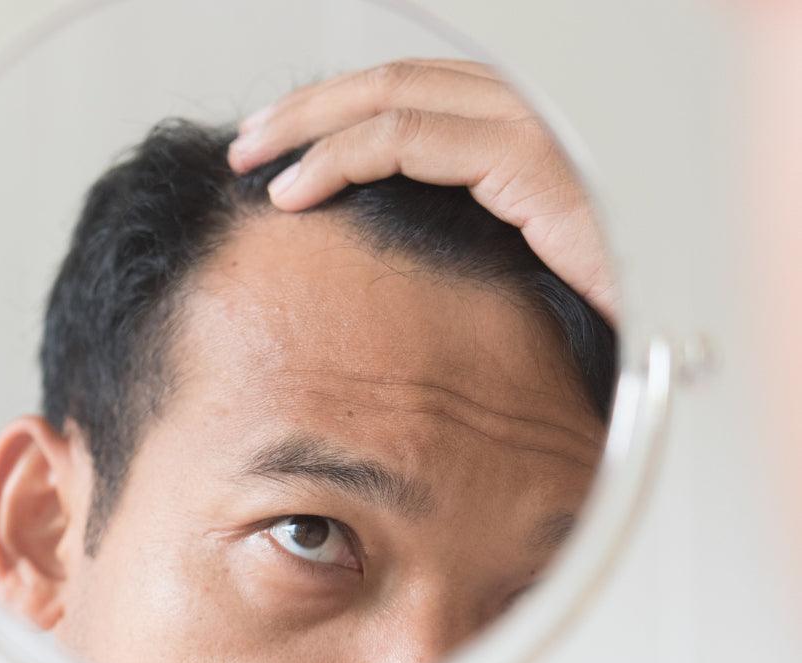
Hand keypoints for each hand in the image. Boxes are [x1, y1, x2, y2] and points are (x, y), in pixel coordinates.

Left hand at [228, 59, 617, 323]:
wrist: (667, 329)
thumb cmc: (592, 303)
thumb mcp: (502, 255)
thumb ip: (450, 228)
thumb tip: (376, 242)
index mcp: (520, 127)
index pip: (416, 92)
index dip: (340, 110)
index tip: (281, 145)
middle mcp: (528, 111)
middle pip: (396, 80)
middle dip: (310, 107)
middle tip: (248, 141)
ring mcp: (530, 126)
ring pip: (391, 96)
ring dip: (307, 125)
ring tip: (253, 160)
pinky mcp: (525, 159)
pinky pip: (406, 141)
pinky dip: (338, 159)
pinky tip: (295, 190)